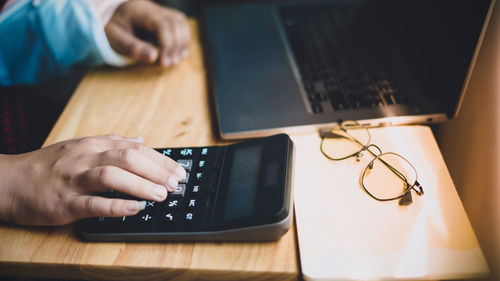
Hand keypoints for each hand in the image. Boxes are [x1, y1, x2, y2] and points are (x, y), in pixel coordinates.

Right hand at [0, 135, 185, 225]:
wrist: (10, 181)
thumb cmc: (50, 165)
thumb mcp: (82, 146)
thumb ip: (113, 143)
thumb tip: (142, 141)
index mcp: (93, 145)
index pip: (135, 148)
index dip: (160, 160)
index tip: (179, 171)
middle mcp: (86, 158)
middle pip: (127, 158)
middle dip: (156, 170)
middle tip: (176, 183)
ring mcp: (75, 180)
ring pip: (111, 176)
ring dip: (140, 185)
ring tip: (161, 194)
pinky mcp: (65, 202)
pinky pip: (92, 203)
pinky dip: (115, 206)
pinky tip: (134, 209)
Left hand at [105, 0, 190, 66]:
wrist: (110, 12)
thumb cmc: (113, 26)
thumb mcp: (115, 38)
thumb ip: (133, 47)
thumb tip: (154, 57)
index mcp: (141, 12)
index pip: (162, 25)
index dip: (167, 44)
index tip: (163, 62)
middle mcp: (154, 9)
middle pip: (175, 23)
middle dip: (176, 45)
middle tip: (170, 64)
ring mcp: (161, 11)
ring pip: (181, 22)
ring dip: (183, 42)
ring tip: (176, 60)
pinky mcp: (166, 17)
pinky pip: (181, 25)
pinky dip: (183, 39)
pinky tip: (179, 52)